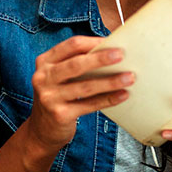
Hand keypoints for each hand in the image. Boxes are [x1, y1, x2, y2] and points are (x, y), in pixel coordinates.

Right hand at [26, 35, 132, 152]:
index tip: (113, 41)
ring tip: (129, 77)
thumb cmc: (58, 95)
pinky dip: (108, 99)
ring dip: (110, 81)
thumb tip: (112, 51)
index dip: (93, 42)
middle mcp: (43, 78)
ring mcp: (49, 97)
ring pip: (85, 86)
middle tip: (122, 55)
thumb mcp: (59, 76)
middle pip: (76, 64)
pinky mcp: (60, 115)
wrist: (42, 129)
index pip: (72, 46)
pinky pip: (89, 105)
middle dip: (101, 59)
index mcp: (45, 61)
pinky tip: (123, 95)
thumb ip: (77, 63)